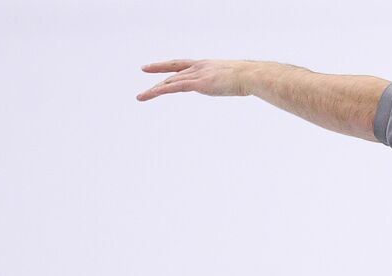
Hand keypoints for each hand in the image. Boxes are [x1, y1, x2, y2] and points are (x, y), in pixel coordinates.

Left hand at [137, 60, 254, 101]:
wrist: (250, 75)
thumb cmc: (248, 78)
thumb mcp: (234, 79)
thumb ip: (229, 82)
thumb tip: (235, 86)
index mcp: (206, 65)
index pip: (182, 64)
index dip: (170, 64)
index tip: (159, 64)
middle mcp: (198, 67)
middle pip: (174, 71)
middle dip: (157, 70)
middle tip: (144, 69)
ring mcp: (197, 75)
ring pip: (170, 81)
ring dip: (154, 89)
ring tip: (141, 96)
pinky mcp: (198, 84)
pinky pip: (174, 87)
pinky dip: (160, 91)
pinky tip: (150, 93)